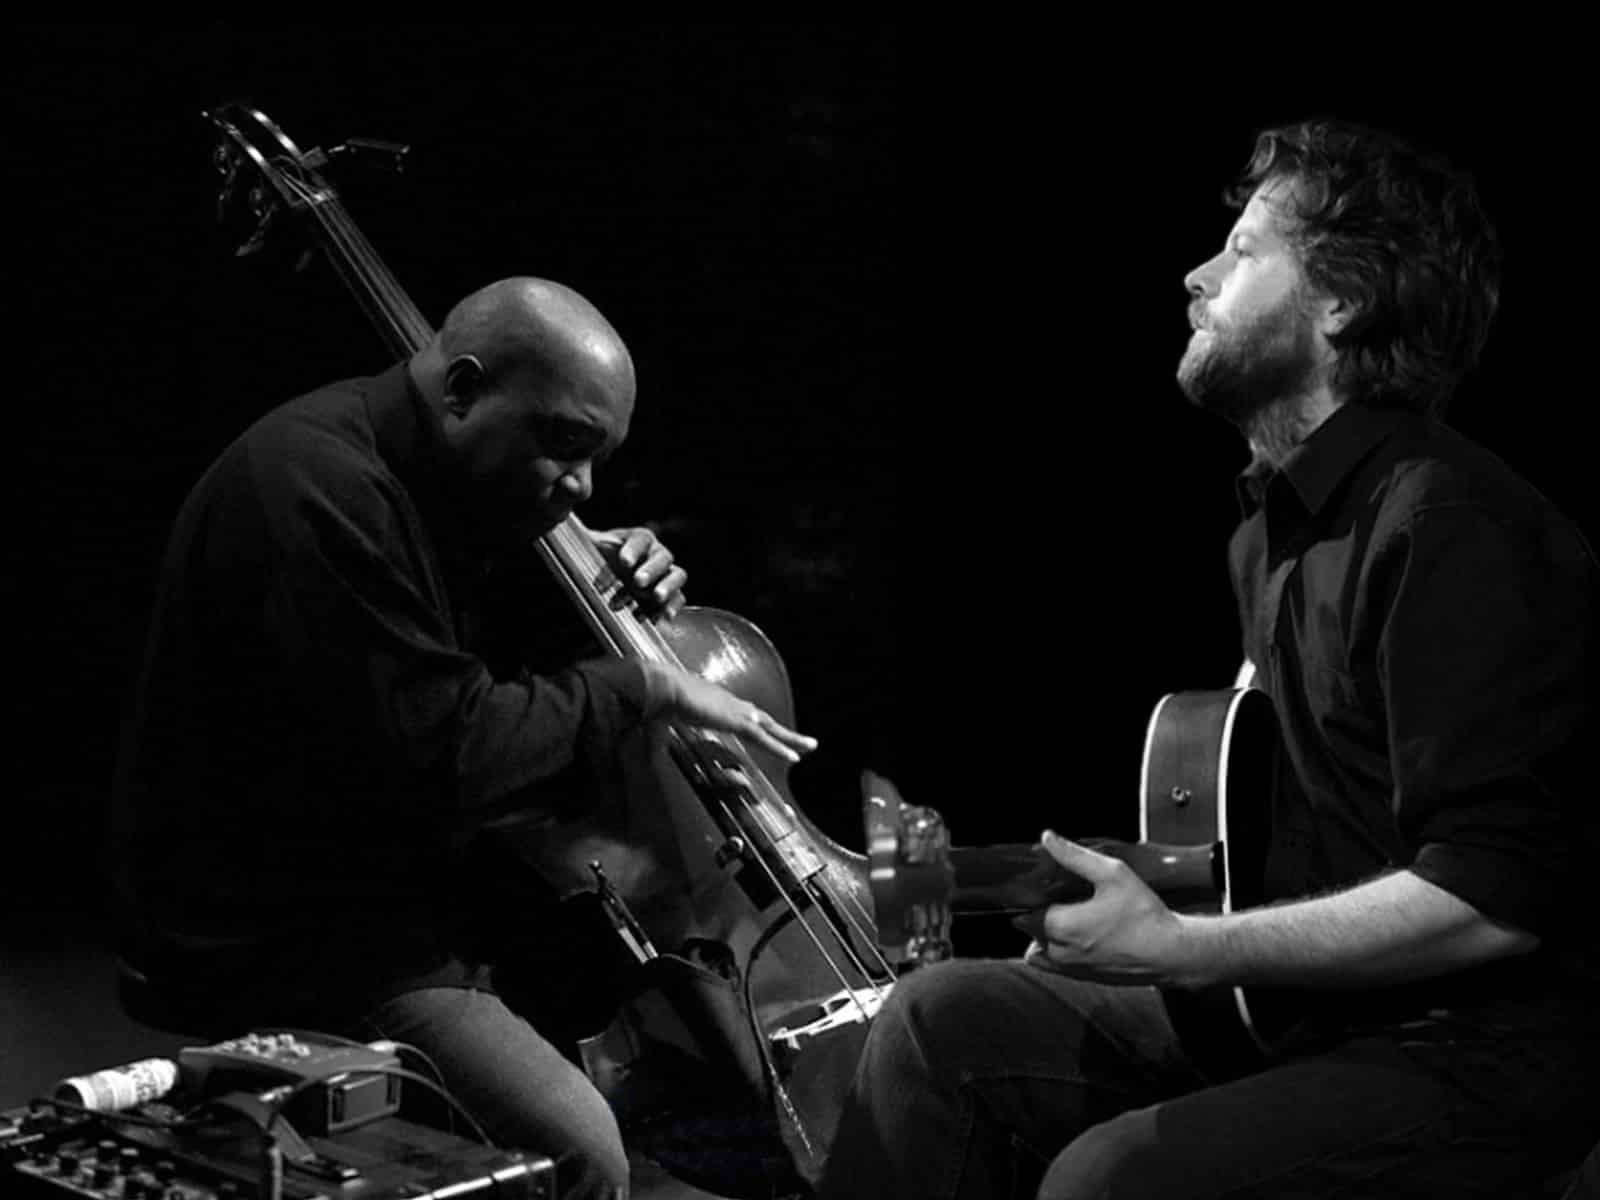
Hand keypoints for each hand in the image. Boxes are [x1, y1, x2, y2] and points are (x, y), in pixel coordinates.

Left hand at [590, 525, 686, 620]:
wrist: (605, 579)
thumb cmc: (598, 560)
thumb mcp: (589, 549)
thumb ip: (583, 545)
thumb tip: (567, 532)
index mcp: (638, 540)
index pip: (641, 539)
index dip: (633, 550)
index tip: (624, 562)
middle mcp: (655, 555)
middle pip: (663, 557)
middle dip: (651, 569)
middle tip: (638, 582)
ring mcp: (664, 575)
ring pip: (677, 575)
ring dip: (667, 586)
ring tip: (656, 597)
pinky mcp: (668, 596)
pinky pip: (678, 599)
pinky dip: (672, 607)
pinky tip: (660, 618)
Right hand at [642, 663, 818, 763]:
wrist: (661, 685)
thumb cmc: (657, 699)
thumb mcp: (661, 724)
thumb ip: (658, 742)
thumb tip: (648, 759)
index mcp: (716, 702)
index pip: (743, 715)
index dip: (756, 725)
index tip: (768, 732)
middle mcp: (731, 703)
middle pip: (764, 719)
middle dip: (784, 731)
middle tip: (805, 741)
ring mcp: (736, 710)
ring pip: (770, 728)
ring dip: (791, 738)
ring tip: (810, 748)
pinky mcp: (736, 720)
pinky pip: (763, 738)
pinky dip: (780, 747)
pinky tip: (795, 757)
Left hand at [1016, 830, 1187, 985]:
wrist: (1170, 954)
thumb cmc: (1144, 915)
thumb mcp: (1112, 874)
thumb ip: (1075, 856)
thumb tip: (1048, 838)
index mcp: (1060, 926)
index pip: (1023, 910)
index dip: (1028, 895)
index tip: (1041, 884)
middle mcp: (1059, 952)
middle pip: (1029, 929)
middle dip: (1037, 911)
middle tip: (1057, 896)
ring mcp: (1070, 969)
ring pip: (1038, 948)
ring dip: (1044, 932)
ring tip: (1067, 915)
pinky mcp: (1082, 978)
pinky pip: (1053, 965)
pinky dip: (1055, 950)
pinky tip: (1077, 934)